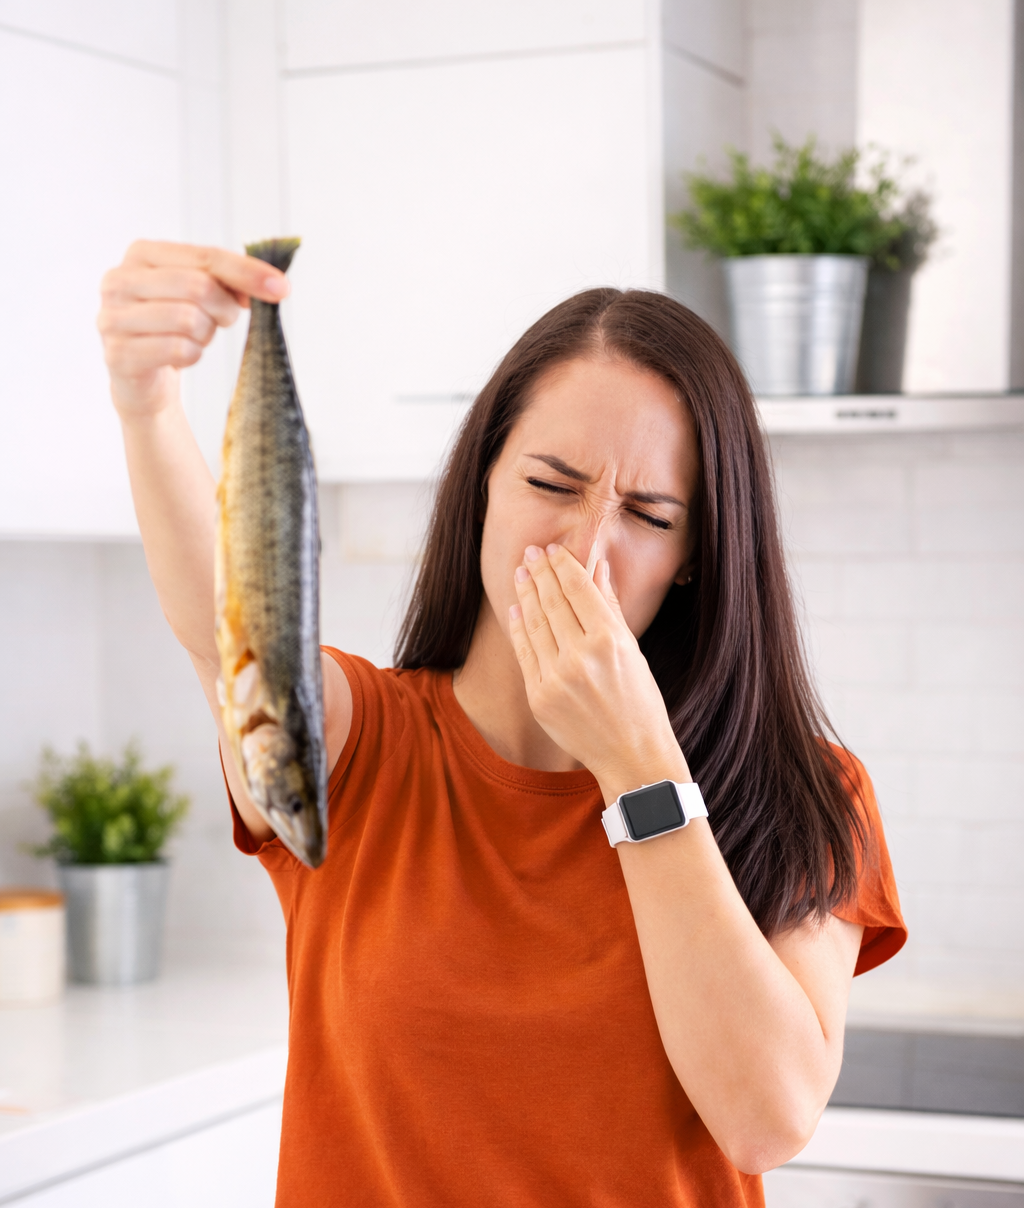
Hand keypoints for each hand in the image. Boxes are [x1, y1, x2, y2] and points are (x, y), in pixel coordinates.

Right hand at [97, 240, 289, 418]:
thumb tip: (273, 284)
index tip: (282, 288)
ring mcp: (113, 317)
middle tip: (222, 321)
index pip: (205, 256)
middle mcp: (119, 280)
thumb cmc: (175, 329)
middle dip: (224, 309)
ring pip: (190, 319)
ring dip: (206, 335)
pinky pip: (179, 350)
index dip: (247, 272)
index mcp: (142, 254)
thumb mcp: (202, 296)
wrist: (143, 379)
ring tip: (195, 338)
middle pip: (199, 286)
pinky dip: (192, 356)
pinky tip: (181, 356)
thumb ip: (229, 282)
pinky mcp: (118, 353)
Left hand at [508, 543, 689, 797]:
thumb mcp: (633, 650)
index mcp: (610, 641)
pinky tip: (517, 609)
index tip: (551, 549)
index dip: (562, 566)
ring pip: (534, 625)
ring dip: (525, 595)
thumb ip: (610, 606)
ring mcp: (556, 679)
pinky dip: (519, 628)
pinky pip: (524, 653)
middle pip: (552, 603)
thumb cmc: (640, 701)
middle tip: (529, 553)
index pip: (577, 590)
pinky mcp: (539, 698)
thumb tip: (597, 566)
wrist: (631, 755)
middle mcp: (581, 657)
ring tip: (520, 574)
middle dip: (539, 573)